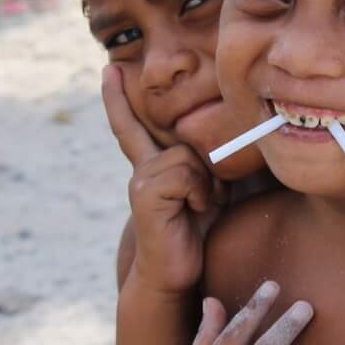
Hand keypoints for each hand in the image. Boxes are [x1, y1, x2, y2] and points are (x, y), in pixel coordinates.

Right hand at [105, 65, 223, 293]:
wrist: (175, 274)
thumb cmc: (196, 233)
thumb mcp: (208, 192)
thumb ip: (210, 166)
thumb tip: (236, 139)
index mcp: (152, 167)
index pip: (132, 127)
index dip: (117, 99)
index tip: (108, 70)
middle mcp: (141, 170)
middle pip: (185, 143)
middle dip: (206, 173)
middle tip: (205, 203)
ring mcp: (140, 180)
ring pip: (188, 157)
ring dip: (206, 186)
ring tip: (199, 209)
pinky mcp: (144, 194)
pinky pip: (185, 175)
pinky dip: (199, 193)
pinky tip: (193, 212)